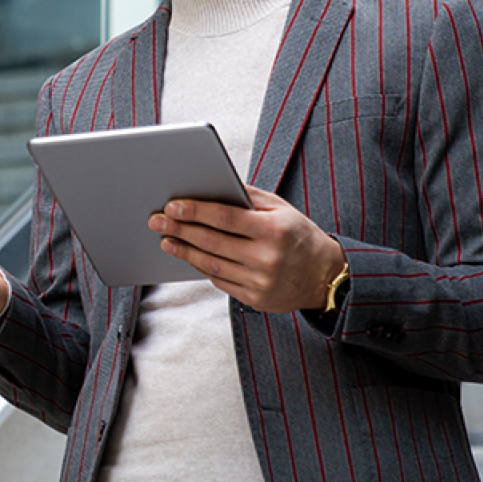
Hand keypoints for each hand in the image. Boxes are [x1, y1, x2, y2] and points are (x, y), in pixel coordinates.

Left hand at [152, 186, 346, 312]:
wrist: (326, 276)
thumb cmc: (299, 235)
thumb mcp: (281, 209)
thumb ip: (248, 196)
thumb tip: (212, 182)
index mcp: (273, 230)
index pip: (225, 218)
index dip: (195, 211)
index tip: (172, 206)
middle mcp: (266, 257)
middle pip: (211, 242)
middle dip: (180, 229)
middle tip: (156, 221)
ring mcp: (260, 281)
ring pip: (211, 265)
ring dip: (184, 251)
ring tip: (166, 239)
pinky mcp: (255, 299)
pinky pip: (220, 282)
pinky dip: (201, 267)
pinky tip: (189, 256)